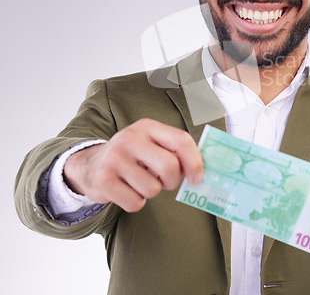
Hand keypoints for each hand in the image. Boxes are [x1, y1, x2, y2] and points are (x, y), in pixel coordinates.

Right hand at [63, 118, 202, 212]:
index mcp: (147, 126)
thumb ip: (174, 150)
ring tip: (139, 182)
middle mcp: (130, 138)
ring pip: (153, 189)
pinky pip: (136, 203)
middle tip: (166, 182)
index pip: (181, 140)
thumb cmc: (132, 155)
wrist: (90, 164)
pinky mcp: (104, 181)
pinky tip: (127, 190)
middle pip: (169, 167)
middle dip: (173, 181)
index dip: (195, 162)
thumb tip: (199, 172)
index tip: (197, 178)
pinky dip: (136, 202)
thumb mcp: (151, 142)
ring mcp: (115, 159)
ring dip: (151, 192)